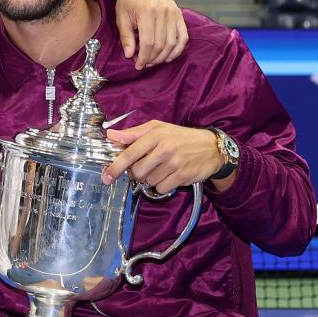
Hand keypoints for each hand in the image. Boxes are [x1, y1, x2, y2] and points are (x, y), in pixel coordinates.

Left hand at [102, 121, 221, 194]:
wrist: (211, 147)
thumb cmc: (180, 137)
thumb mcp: (158, 128)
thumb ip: (133, 133)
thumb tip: (111, 135)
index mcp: (155, 135)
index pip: (129, 153)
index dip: (115, 166)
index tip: (107, 176)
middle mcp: (164, 149)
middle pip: (137, 171)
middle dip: (137, 173)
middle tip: (146, 166)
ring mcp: (174, 163)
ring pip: (149, 181)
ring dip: (151, 178)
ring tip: (161, 168)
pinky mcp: (183, 176)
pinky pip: (161, 188)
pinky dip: (162, 185)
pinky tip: (169, 175)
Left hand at [111, 0, 188, 69]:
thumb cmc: (127, 2)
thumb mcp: (122, 18)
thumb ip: (126, 37)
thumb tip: (129, 56)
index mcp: (146, 13)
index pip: (148, 43)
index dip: (144, 57)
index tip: (138, 65)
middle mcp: (162, 12)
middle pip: (161, 44)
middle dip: (152, 58)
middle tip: (144, 64)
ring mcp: (172, 12)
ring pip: (172, 42)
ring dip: (163, 56)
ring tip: (154, 61)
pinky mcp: (178, 13)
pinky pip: (183, 36)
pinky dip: (178, 49)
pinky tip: (169, 56)